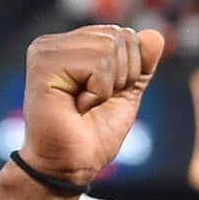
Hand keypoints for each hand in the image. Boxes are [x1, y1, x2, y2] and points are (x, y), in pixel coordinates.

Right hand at [19, 25, 166, 187]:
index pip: (122, 35)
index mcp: (71, 46)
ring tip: (85, 103)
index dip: (129, 70)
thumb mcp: (127, 93)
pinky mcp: (43, 64)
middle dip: (121, 77)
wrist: (71, 164)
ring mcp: (45, 51)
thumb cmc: (94, 133)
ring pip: (108, 49)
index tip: (104, 96)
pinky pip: (97, 64)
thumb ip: (141, 64)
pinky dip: (99, 90)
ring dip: (108, 86)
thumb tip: (156, 35)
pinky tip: (77, 105)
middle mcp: (54, 43)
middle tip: (94, 102)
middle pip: (117, 38)